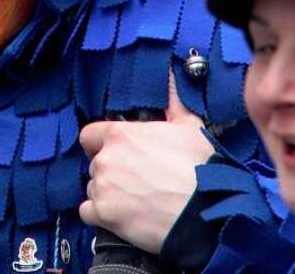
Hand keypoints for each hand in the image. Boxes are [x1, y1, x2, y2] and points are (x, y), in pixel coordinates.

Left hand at [79, 75, 211, 253]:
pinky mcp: (104, 216)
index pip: (90, 135)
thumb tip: (170, 76)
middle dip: (111, 171)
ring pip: (93, 189)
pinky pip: (89, 213)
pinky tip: (122, 217)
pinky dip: (101, 216)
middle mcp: (106, 159)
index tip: (117, 153)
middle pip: (96, 164)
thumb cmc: (199, 167)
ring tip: (135, 201)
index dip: (101, 144)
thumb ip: (173, 101)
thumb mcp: (189, 126)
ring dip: (107, 194)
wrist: (205, 212)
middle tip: (136, 180)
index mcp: (120, 134)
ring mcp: (102, 188)